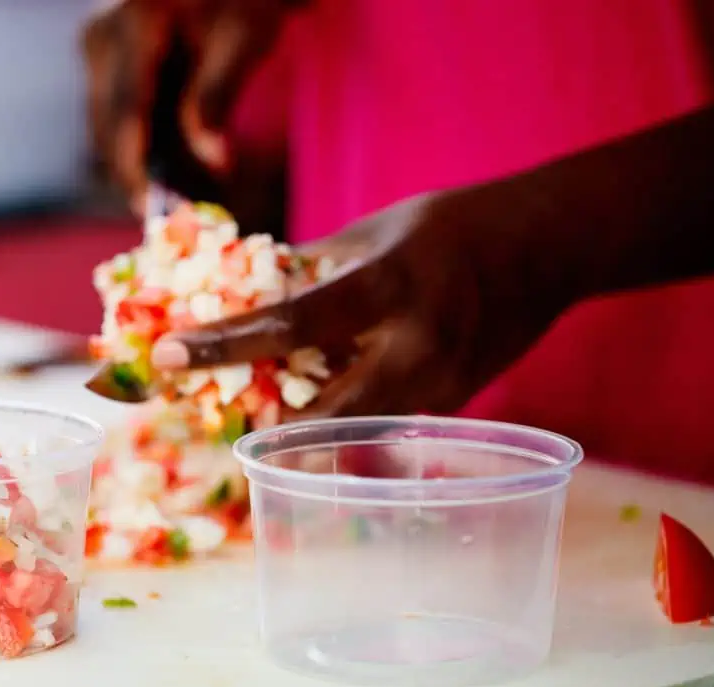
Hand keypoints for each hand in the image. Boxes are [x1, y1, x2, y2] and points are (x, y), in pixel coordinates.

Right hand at [81, 0, 295, 230]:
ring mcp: (98, 47)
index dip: (136, 169)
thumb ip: (218, 98)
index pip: (125, 112)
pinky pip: (118, 116)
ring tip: (186, 199)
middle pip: (108, 127)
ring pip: (108, 128)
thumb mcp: (243, 39)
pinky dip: (145, 146)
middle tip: (178, 218)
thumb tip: (214, 162)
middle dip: (139, 176)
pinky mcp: (105, 60)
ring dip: (142, 166)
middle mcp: (102, 35)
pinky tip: (179, 172)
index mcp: (134, 24)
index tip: (154, 211)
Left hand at [150, 186, 576, 417]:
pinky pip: (376, 424)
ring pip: (348, 433)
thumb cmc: (451, 227)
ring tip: (248, 418)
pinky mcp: (448, 408)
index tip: (166, 353)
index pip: (292, 324)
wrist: (548, 249)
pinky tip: (309, 410)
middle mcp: (417, 350)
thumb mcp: (373, 232)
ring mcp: (438, 388)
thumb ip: (311, 271)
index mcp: (392, 287)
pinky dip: (337, 422)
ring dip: (295, 432)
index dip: (223, 344)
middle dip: (259, 425)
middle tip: (205, 415)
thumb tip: (244, 296)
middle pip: (321, 415)